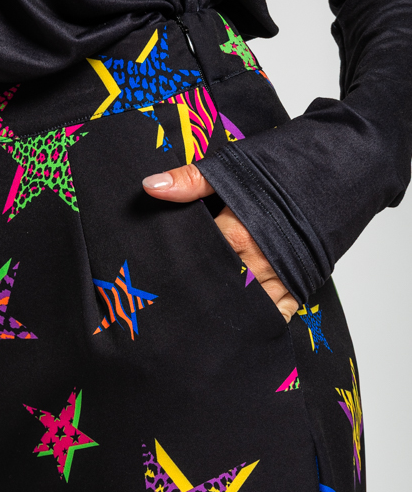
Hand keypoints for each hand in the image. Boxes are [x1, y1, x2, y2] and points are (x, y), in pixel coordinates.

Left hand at [142, 163, 298, 322]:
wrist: (341, 167)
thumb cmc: (287, 165)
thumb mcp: (233, 167)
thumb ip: (191, 181)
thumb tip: (150, 187)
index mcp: (240, 232)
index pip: (200, 256)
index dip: (181, 263)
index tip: (162, 271)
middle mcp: (260, 260)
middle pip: (221, 285)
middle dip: (201, 290)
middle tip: (176, 301)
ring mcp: (282, 274)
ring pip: (246, 303)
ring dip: (228, 308)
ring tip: (200, 320)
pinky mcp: (301, 282)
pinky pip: (277, 311)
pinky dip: (260, 319)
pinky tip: (241, 326)